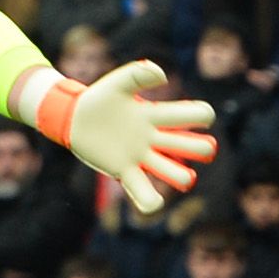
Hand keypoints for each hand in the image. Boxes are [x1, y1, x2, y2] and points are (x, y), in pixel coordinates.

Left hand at [30, 59, 215, 214]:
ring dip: (180, 176)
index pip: (191, 116)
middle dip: (200, 148)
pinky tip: (155, 204)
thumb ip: (138, 73)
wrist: (72, 117)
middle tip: (206, 149)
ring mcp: (140, 156)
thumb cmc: (100, 98)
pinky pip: (140, 187)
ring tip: (186, 179)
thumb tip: (162, 76)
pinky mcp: (122, 170)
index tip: (202, 116)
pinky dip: (149, 199)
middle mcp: (153, 138)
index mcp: (156, 116)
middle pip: (188, 146)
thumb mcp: (118, 82)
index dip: (202, 115)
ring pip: (170, 170)